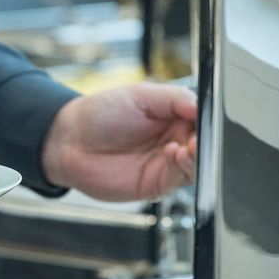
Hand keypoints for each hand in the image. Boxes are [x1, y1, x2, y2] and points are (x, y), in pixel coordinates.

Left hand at [41, 82, 196, 200]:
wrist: (68, 142)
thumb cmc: (98, 114)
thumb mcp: (137, 95)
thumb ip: (173, 97)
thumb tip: (201, 104)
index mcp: (175, 115)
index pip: (205, 118)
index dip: (210, 120)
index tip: (210, 119)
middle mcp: (176, 139)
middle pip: (207, 143)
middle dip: (208, 141)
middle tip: (200, 136)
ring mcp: (168, 163)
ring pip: (200, 163)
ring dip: (199, 156)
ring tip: (188, 146)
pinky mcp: (158, 183)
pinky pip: (182, 178)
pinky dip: (184, 168)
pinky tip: (175, 155)